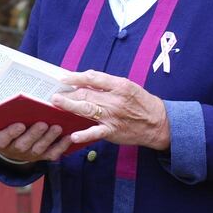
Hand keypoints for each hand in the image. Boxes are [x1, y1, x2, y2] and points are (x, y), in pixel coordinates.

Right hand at [0, 122, 70, 162]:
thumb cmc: (0, 123)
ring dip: (48, 138)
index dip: (11, 133)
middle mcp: (12, 149)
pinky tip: (68, 137)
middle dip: (34, 134)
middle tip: (43, 124)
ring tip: (57, 127)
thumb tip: (7, 93)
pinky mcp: (40, 156)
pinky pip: (51, 154)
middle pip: (22, 145)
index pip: (3, 138)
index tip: (20, 124)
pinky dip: (61, 146)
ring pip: (38, 149)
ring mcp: (27, 154)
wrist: (6, 141)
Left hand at [51, 70, 169, 149]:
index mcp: (119, 85)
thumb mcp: (126, 86)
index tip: (63, 77)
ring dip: (70, 105)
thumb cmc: (140, 102)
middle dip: (68, 92)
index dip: (76, 77)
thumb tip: (83, 79)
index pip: (93, 78)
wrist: (158, 123)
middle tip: (54, 91)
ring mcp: (112, 116)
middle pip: (86, 93)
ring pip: (87, 109)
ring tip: (56, 102)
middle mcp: (115, 100)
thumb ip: (106, 83)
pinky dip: (84, 134)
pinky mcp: (113, 131)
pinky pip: (96, 132)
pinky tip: (73, 135)